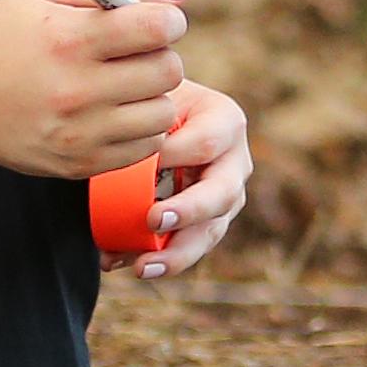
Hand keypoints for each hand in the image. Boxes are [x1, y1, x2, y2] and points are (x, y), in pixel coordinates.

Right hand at [0, 0, 190, 188]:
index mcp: (68, 39)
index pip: (157, 27)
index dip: (167, 20)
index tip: (156, 22)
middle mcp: (76, 91)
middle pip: (168, 71)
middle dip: (161, 55)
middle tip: (136, 53)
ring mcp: (79, 133)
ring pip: (164, 112)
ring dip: (154, 95)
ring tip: (123, 84)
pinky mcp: (80, 164)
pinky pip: (146, 147)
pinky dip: (140, 128)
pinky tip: (113, 111)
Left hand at [109, 81, 254, 282]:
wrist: (148, 120)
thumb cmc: (145, 102)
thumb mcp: (146, 99)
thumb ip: (144, 121)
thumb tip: (131, 159)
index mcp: (225, 122)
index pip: (206, 143)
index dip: (174, 156)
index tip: (137, 164)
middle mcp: (235, 163)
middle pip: (221, 193)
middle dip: (188, 210)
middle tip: (153, 220)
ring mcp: (226, 198)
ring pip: (210, 231)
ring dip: (177, 253)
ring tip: (143, 267)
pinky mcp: (207, 224)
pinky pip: (189, 248)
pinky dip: (158, 259)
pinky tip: (131, 265)